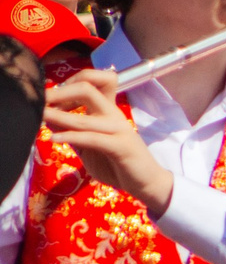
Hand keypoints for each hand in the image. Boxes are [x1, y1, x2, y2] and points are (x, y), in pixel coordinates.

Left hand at [43, 70, 172, 216]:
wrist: (146, 183)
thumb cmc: (118, 164)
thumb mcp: (89, 145)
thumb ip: (73, 132)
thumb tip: (48, 117)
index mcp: (108, 110)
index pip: (95, 80)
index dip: (70, 83)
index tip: (53, 98)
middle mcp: (114, 115)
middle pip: (87, 88)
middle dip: (60, 92)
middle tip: (41, 101)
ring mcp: (118, 130)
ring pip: (83, 117)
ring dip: (57, 116)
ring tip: (39, 117)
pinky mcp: (120, 147)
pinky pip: (91, 138)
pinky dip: (69, 136)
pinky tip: (54, 139)